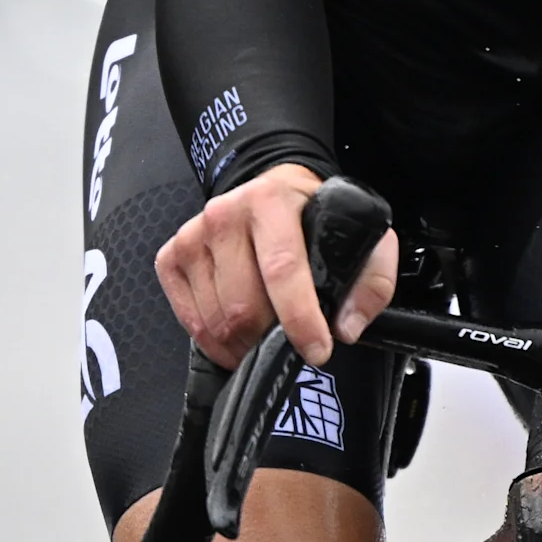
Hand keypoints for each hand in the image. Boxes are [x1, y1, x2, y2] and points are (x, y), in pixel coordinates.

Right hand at [155, 165, 399, 370]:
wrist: (271, 191)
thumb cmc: (315, 217)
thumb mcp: (361, 233)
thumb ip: (371, 279)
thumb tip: (347, 327)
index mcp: (271, 201)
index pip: (282, 269)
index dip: (300, 318)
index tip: (318, 351)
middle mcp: (224, 215)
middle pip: (242, 305)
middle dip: (270, 339)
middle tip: (291, 346)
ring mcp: (192, 237)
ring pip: (215, 320)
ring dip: (244, 345)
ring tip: (267, 341)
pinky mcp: (171, 258)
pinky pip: (189, 320)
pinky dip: (215, 343)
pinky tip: (239, 337)